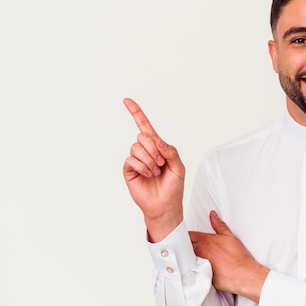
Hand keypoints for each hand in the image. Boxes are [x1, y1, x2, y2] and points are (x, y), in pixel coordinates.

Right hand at [123, 98, 185, 240]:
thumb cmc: (174, 187)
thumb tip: (158, 141)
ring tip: (155, 172)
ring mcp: (136, 160)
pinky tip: (148, 175)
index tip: (126, 100)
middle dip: (155, 150)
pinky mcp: (128, 170)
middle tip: (162, 164)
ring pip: (137, 147)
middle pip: (143, 136)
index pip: (145, 126)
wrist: (165, 206)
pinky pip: (131, 160)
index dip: (136, 113)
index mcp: (157, 147)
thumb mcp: (179, 167)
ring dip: (150, 160)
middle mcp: (145, 151)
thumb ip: (171, 151)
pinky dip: (143, 167)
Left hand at [190, 211, 269, 302]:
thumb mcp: (229, 236)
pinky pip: (189, 270)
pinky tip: (194, 269)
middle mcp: (199, 251)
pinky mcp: (199, 274)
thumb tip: (213, 215)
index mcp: (205, 240)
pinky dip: (189, 268)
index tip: (188, 237)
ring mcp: (198, 263)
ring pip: (184, 258)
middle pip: (184, 245)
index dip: (186, 235)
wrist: (242, 274)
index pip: (188, 234)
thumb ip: (219, 224)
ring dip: (185, 257)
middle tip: (187, 247)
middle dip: (184, 245)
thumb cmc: (238, 258)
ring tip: (189, 258)